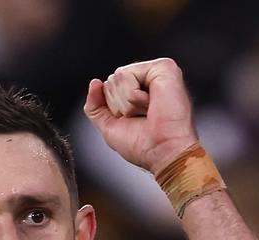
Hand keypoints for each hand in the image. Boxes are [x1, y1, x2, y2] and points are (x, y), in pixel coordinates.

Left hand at [83, 58, 198, 175]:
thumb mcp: (109, 126)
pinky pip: (127, 74)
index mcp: (140, 91)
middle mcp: (150, 79)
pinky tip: (152, 103)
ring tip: (149, 111)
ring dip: (128, 102)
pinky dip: (133, 96)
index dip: (113, 108)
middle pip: (111, 81)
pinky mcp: (163, 68)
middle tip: (143, 116)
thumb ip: (95, 106)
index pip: (108, 87)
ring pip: (117, 77)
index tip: (134, 120)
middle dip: (119, 105)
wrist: (163, 152)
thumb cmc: (144, 145)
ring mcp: (158, 71)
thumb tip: (94, 82)